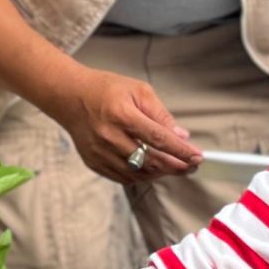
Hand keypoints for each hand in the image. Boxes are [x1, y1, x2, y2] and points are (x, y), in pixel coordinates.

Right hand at [58, 70, 199, 181]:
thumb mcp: (138, 91)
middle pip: (150, 161)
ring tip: (174, 166)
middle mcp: (109, 137)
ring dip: (160, 173)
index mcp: (122, 115)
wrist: (70, 97)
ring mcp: (100, 153)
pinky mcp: (94, 162)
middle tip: (191, 166)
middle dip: (176, 166)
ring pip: (138, 174)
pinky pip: (123, 178)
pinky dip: (142, 176)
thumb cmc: (106, 90)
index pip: (159, 139)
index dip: (181, 151)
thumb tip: (180, 136)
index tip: (198, 157)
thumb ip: (160, 115)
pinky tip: (153, 169)